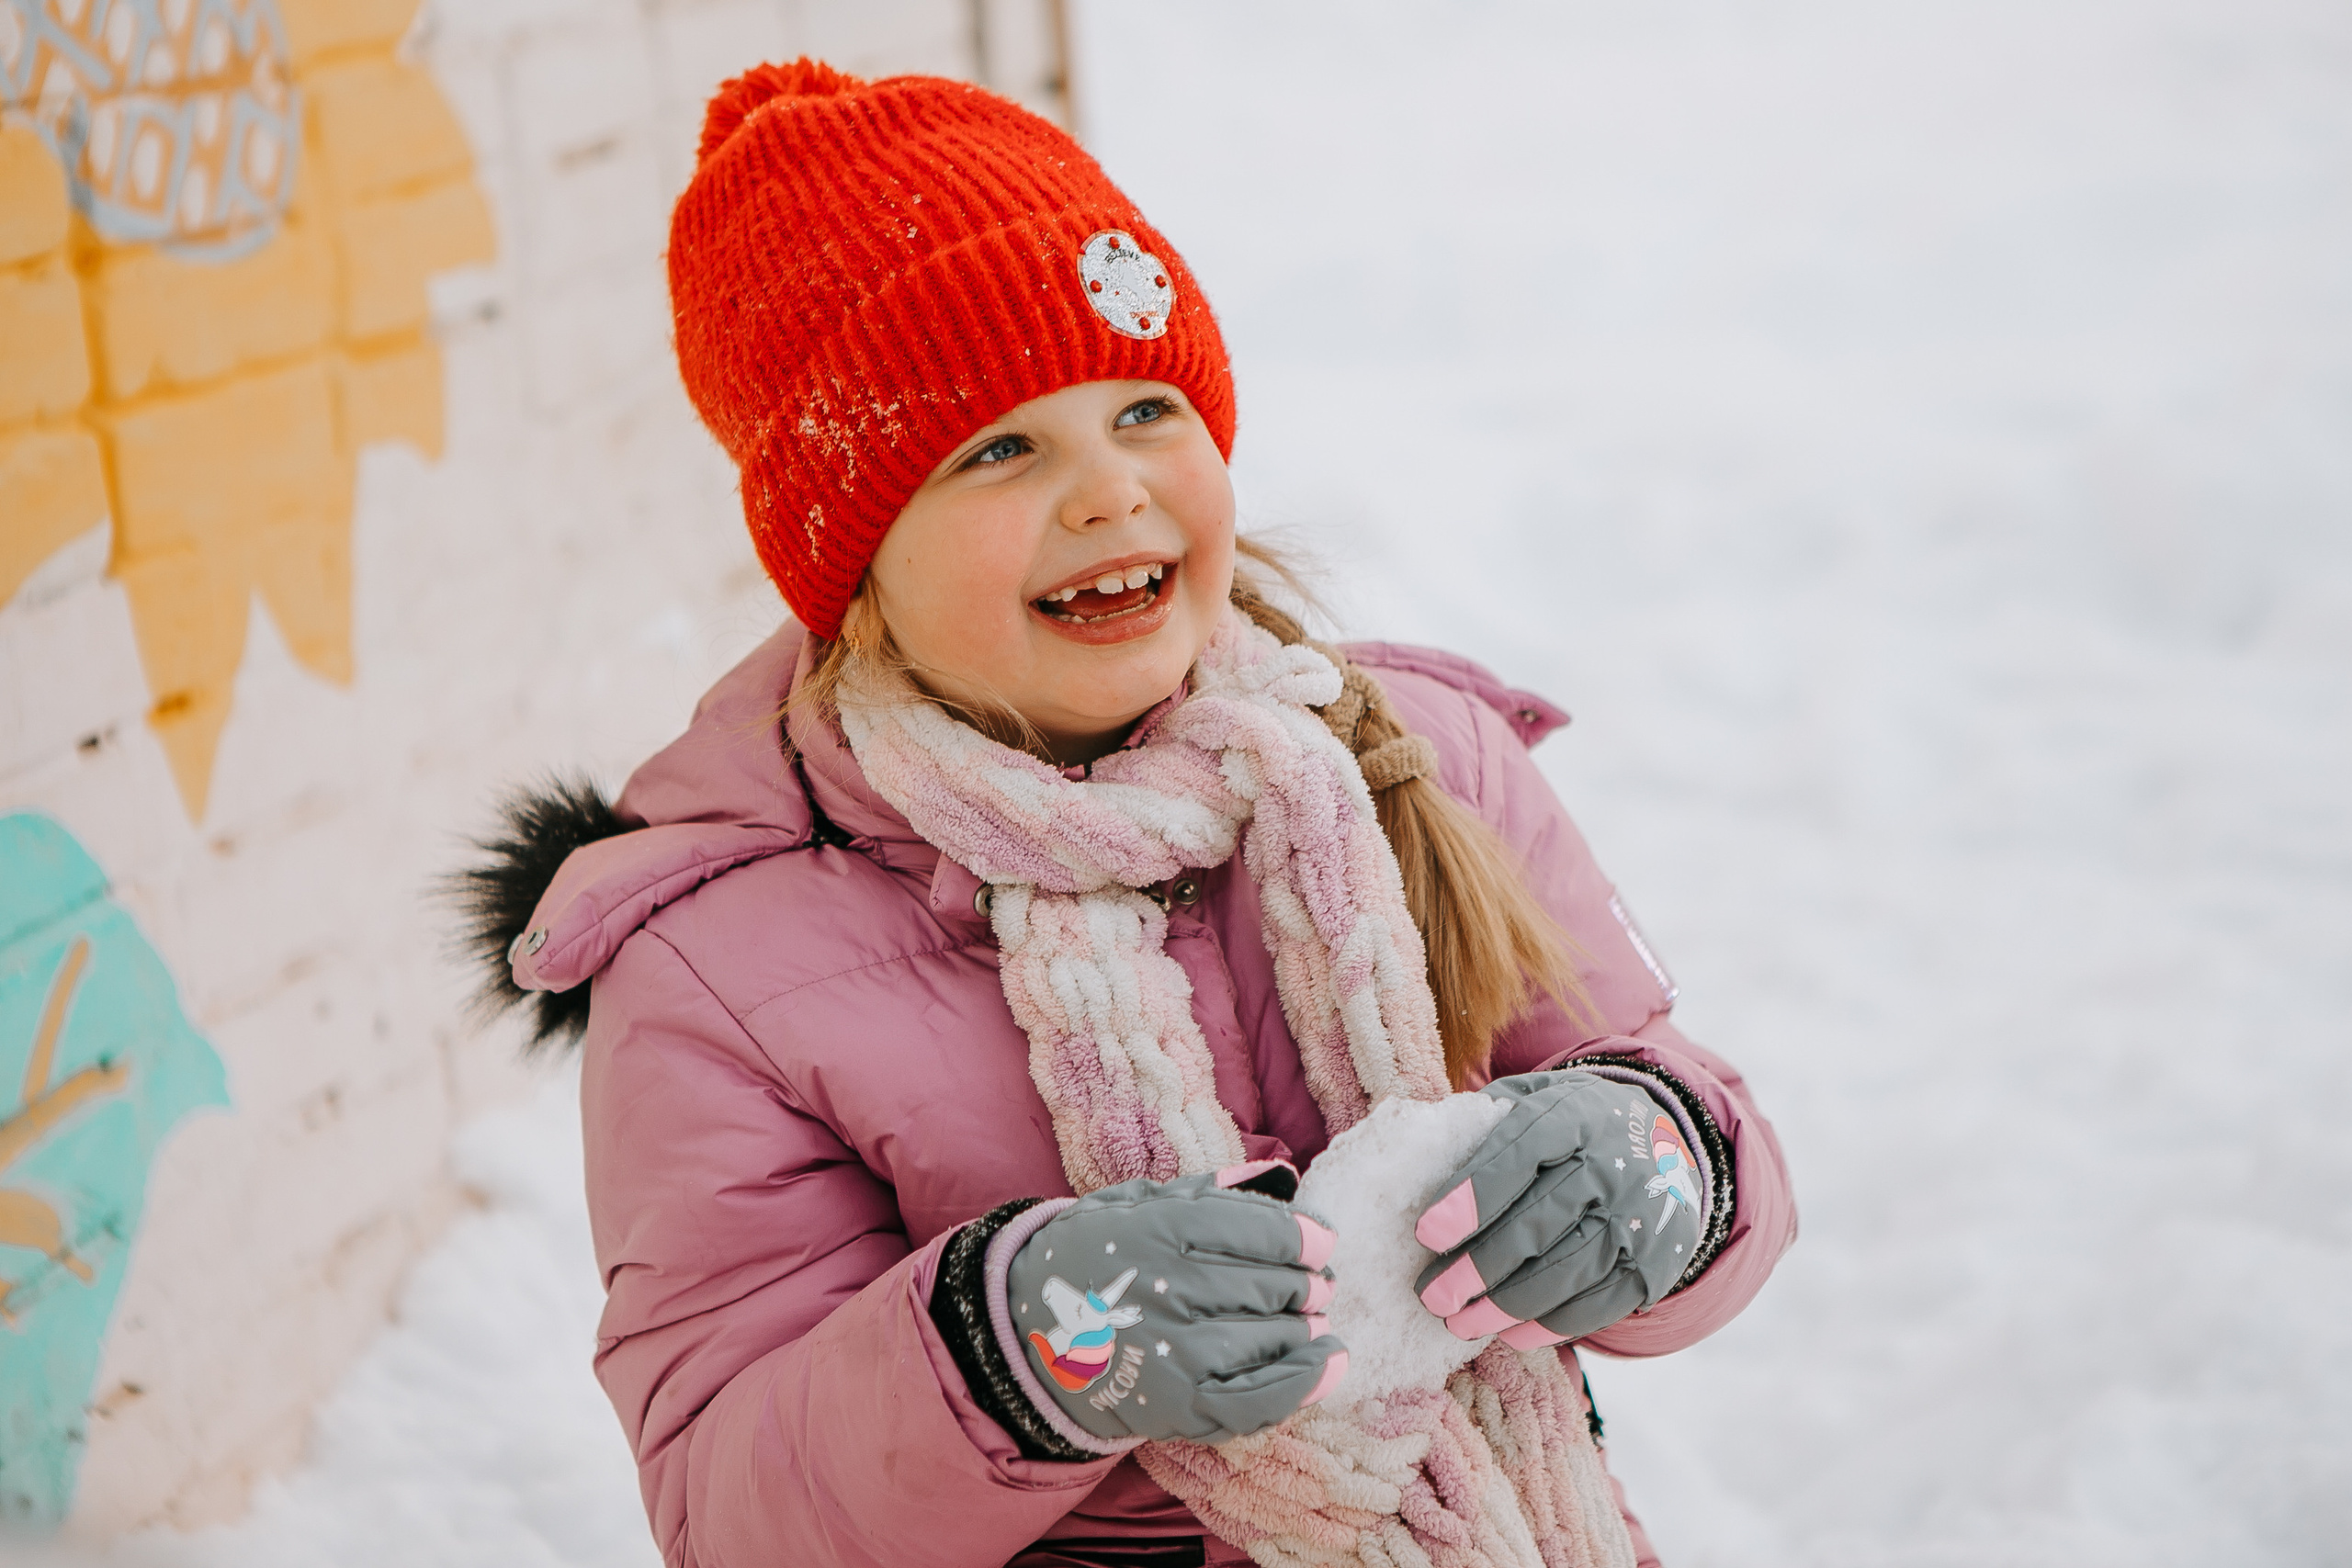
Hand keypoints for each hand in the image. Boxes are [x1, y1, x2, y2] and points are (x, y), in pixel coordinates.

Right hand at [1006, 1162, 1345, 1444]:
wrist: (1030, 1333)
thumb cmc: (1099, 1257)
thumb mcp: (1137, 1203)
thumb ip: (1209, 1191)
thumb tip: (1281, 1177)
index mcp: (1156, 1229)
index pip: (1258, 1231)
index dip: (1305, 1238)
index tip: (1323, 1242)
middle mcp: (1164, 1289)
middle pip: (1273, 1285)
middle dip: (1307, 1284)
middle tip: (1316, 1284)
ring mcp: (1171, 1353)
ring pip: (1272, 1338)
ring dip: (1306, 1328)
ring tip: (1311, 1319)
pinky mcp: (1176, 1406)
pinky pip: (1257, 1399)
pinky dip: (1303, 1383)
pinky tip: (1329, 1364)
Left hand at [1413, 1071, 1701, 1347]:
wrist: (1668, 1143)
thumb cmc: (1573, 1125)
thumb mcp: (1536, 1098)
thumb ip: (1484, 1122)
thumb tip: (1415, 1160)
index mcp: (1572, 1116)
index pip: (1516, 1159)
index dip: (1470, 1199)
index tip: (1426, 1234)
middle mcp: (1611, 1166)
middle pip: (1535, 1226)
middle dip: (1476, 1268)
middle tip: (1432, 1296)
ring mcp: (1637, 1219)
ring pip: (1562, 1274)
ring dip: (1503, 1306)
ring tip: (1460, 1322)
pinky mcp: (1653, 1265)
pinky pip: (1595, 1305)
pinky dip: (1547, 1326)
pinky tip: (1509, 1333)